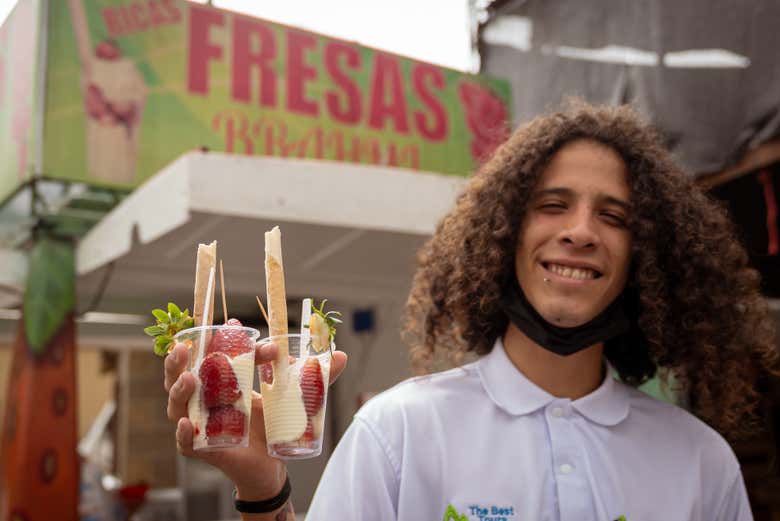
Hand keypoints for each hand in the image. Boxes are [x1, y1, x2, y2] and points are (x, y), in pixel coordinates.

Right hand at [164, 342, 347, 498]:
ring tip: (192, 378)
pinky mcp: (200, 446)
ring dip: (180, 389)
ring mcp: (198, 420)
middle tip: (187, 345)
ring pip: (177, 402)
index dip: (224, 339)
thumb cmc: (273, 423)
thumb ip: (314, 377)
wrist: (271, 463)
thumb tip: (342, 355)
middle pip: (182, 372)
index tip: (239, 327)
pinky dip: (183, 433)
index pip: (214, 352)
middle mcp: (203, 396)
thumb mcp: (292, 396)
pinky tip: (187, 423)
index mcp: (221, 377)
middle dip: (180, 358)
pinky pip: (184, 440)